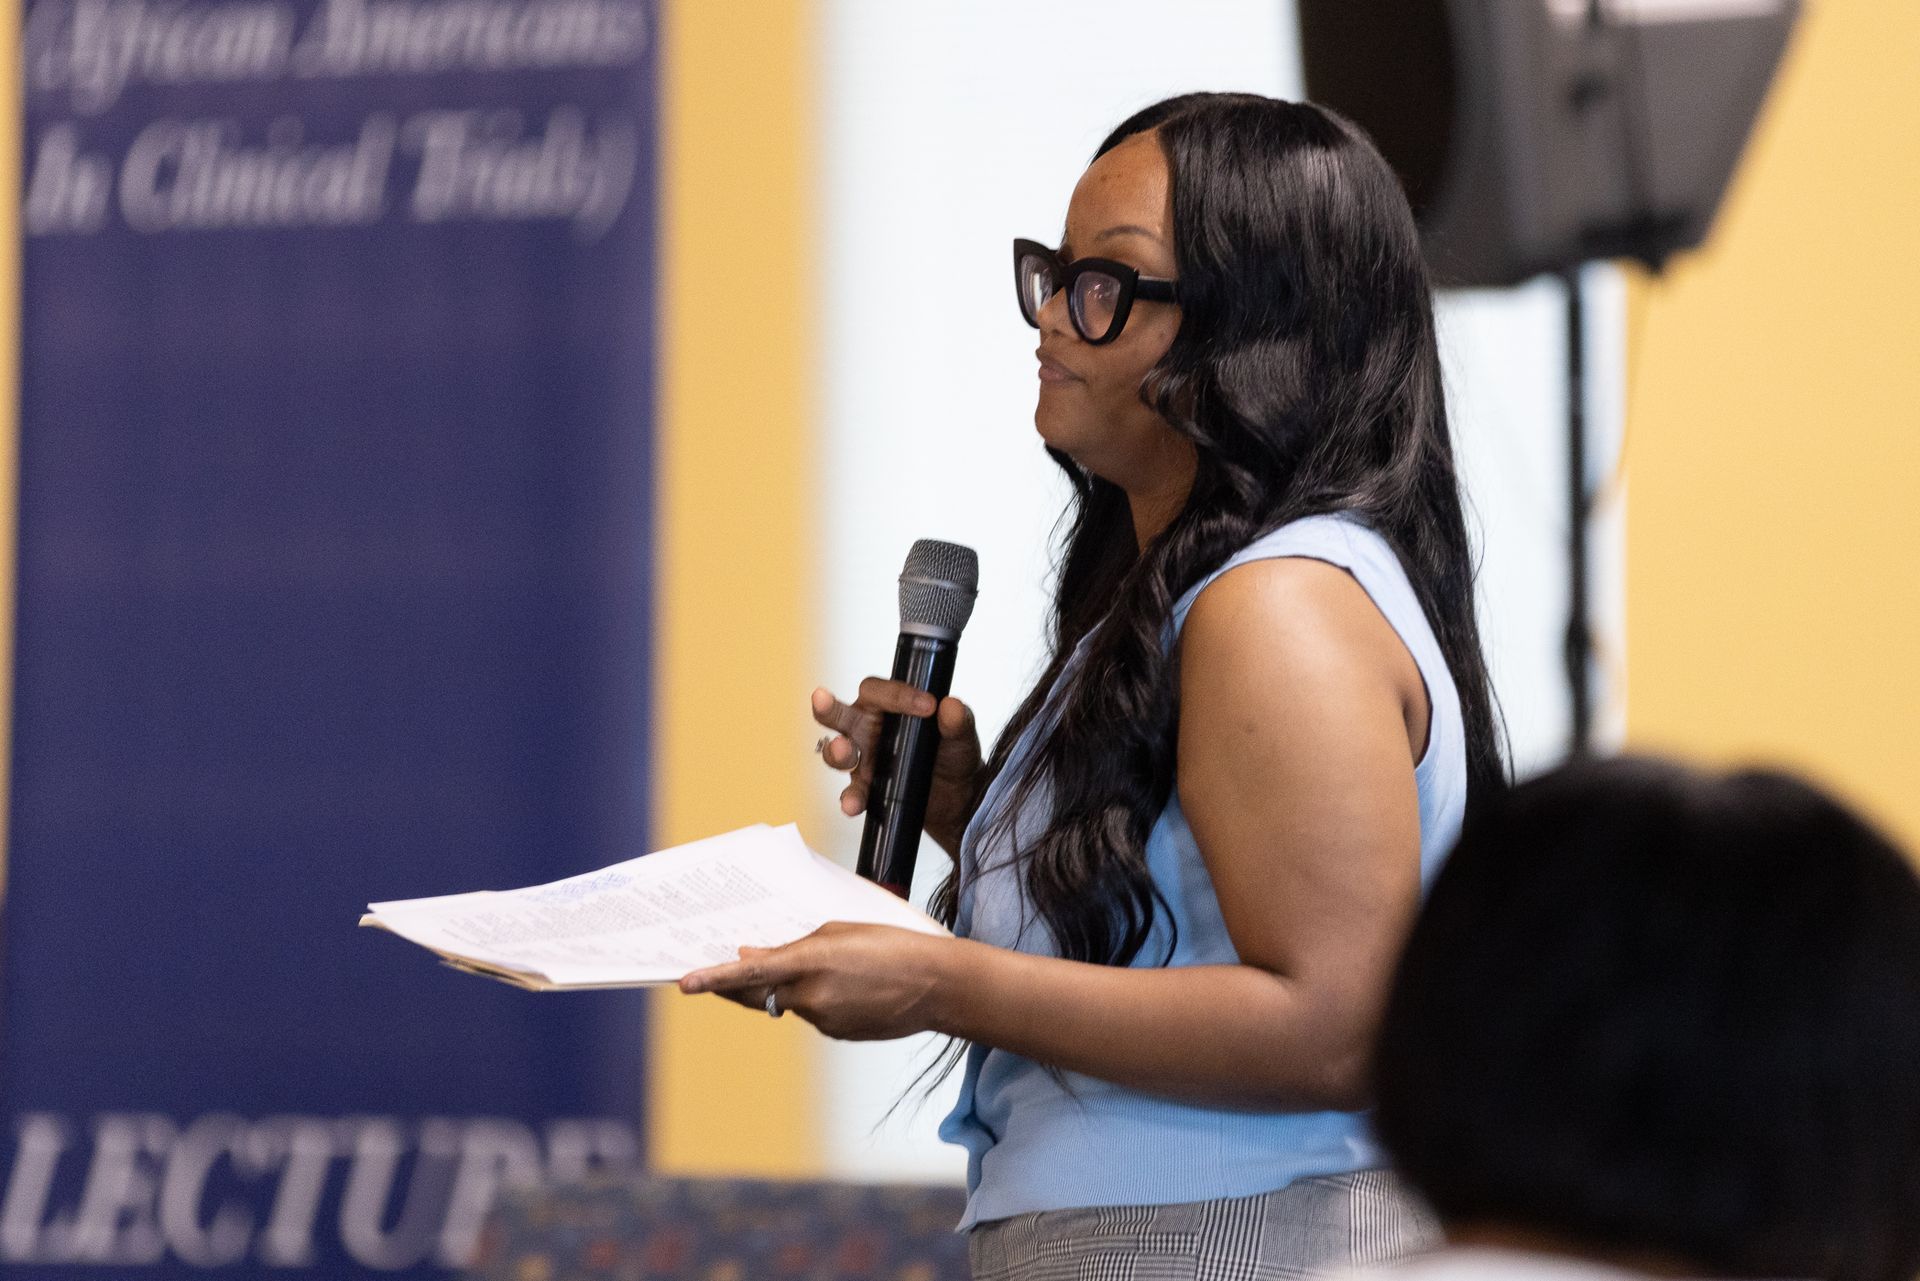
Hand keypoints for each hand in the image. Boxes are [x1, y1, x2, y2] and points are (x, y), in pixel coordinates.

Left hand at [678, 923, 955, 1041]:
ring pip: (790, 1003)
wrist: (938, 985)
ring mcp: (824, 1020)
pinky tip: (848, 986)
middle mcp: (812, 996)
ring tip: (831, 967)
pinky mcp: (837, 1034)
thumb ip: (792, 947)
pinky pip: (814, 1014)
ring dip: (792, 988)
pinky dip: (817, 1000)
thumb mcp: (839, 933)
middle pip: (760, 995)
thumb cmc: (893, 946)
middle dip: (736, 987)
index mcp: (811, 962)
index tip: (685, 982)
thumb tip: (753, 957)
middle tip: (715, 976)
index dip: (714, 978)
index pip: (750, 974)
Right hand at [811, 682, 983, 854]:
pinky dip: (851, 798)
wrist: (960, 798)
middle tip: (821, 699)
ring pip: (839, 753)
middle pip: (841, 714)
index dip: (897, 695)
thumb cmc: (954, 756)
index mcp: (888, 707)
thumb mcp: (962, 737)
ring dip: (837, 752)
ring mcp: (865, 761)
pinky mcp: (867, 790)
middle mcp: (868, 730)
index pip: (879, 691)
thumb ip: (958, 721)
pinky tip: (853, 804)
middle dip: (828, 708)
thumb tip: (952, 706)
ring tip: (842, 751)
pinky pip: (853, 792)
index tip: (927, 706)